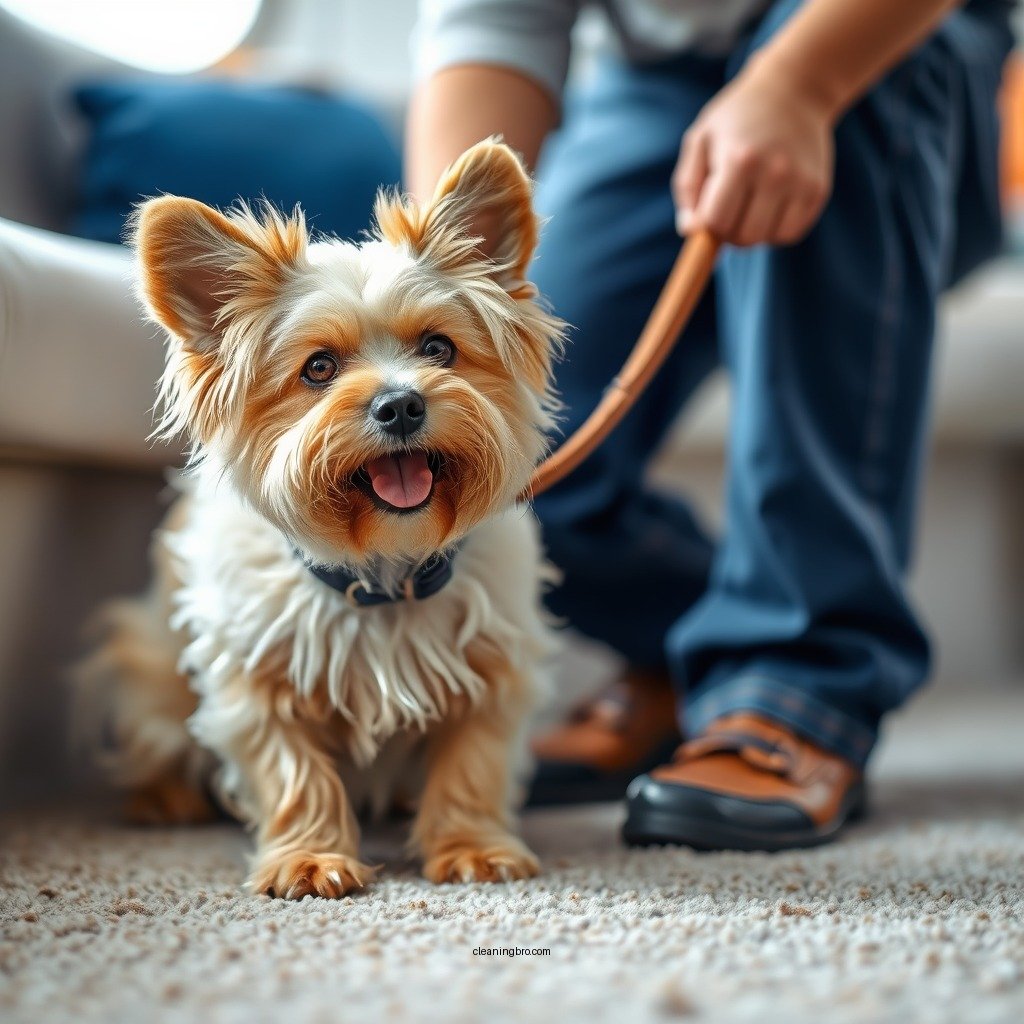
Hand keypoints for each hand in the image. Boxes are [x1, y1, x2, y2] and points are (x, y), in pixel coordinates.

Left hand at [673, 63, 834, 246]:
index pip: (716, 222)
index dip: (704, 223)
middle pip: (743, 237)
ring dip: (753, 231)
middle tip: (727, 207)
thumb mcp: (700, 140)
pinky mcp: (818, 191)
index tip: (706, 207)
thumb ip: (687, 188)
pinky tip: (769, 204)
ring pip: (767, 240)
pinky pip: (790, 234)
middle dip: (728, 231)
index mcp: (740, 161)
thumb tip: (691, 229)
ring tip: (749, 203)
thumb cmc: (737, 119)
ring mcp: (801, 183)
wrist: (794, 90)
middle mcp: (775, 173)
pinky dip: (775, 229)